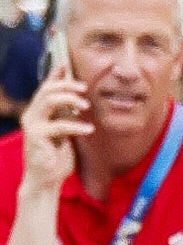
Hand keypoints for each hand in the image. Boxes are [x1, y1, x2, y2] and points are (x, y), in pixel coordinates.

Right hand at [19, 66, 91, 192]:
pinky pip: (58, 126)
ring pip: (49, 101)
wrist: (46, 180)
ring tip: (86, 106)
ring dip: (69, 99)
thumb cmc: (56, 159)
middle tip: (84, 87)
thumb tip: (81, 106)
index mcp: (39, 112)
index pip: (45, 88)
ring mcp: (32, 124)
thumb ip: (68, 119)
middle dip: (66, 85)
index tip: (66, 63)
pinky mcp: (36, 136)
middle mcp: (32, 114)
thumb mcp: (65, 135)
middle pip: (47, 90)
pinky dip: (75, 126)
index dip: (54, 74)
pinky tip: (88, 129)